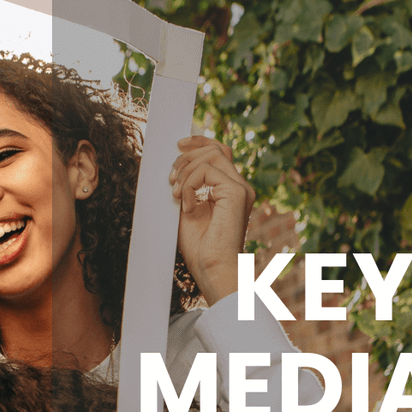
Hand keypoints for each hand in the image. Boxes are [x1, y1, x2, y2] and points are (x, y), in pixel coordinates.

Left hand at [169, 135, 254, 306]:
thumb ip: (188, 186)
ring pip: (212, 155)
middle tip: (170, 179)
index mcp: (230, 189)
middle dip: (186, 157)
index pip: (220, 151)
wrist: (212, 269)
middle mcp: (239, 186)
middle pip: (216, 148)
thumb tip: (176, 164)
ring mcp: (241, 189)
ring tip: (176, 194)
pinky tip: (187, 205)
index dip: (199, 142)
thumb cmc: (200, 248)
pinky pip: (208, 171)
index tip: (179, 145)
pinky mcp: (237, 193)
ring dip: (186, 171)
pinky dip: (190, 184)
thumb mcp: (188, 208)